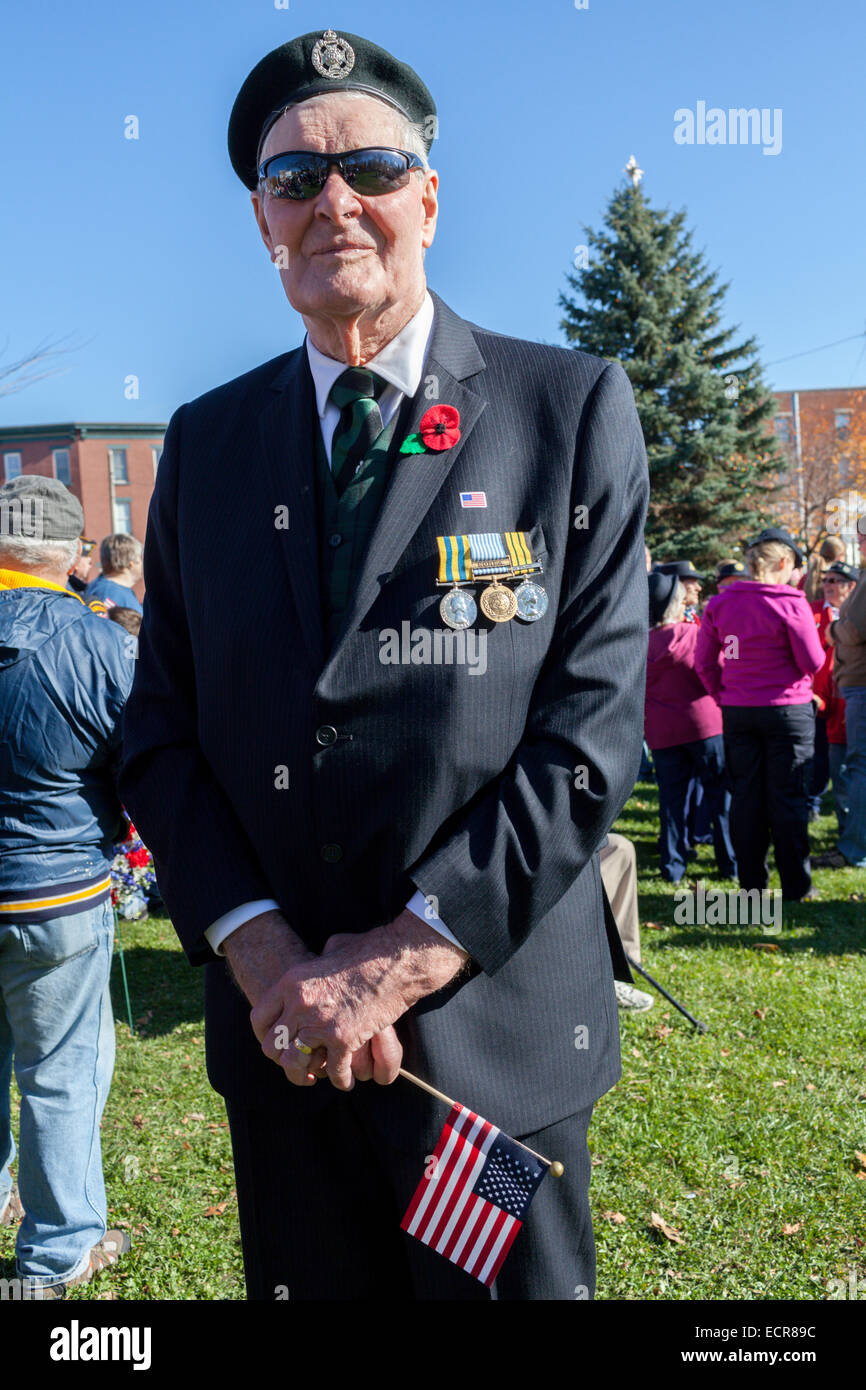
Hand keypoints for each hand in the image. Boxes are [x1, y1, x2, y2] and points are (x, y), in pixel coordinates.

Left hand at [250, 912, 468, 1090]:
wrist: (394, 960)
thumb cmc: (366, 951)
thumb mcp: (331, 950)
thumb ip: (318, 963)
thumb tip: (320, 961)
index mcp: (291, 983)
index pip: (259, 1018)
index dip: (266, 1034)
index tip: (278, 1041)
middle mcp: (299, 1004)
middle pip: (272, 1045)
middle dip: (284, 1057)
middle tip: (299, 1061)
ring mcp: (319, 1023)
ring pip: (295, 1063)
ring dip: (306, 1073)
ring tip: (317, 1076)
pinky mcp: (343, 1038)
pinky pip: (332, 1070)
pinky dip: (340, 1079)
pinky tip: (346, 1080)